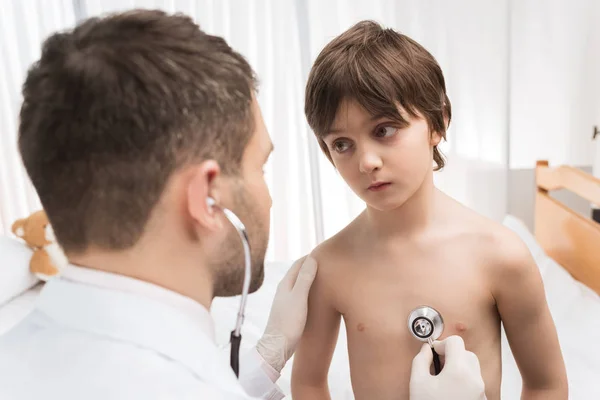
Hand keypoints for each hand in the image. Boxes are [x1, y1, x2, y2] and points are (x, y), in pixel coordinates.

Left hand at [256, 256, 317, 371]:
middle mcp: (284, 290)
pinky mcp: (290, 311)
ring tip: (326, 277)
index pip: (299, 263)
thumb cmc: (288, 322)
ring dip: (311, 278)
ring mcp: (287, 300)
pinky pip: (302, 294)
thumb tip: (312, 258)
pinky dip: (310, 290)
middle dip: (312, 266)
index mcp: (286, 284)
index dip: (311, 257)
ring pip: (300, 283)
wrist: (277, 347)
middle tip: (328, 263)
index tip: (325, 252)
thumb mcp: (299, 297)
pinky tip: (317, 296)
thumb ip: (305, 278)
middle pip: (299, 272)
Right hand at [410, 336, 486, 399]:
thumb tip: (426, 350)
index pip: (455, 342)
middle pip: (466, 353)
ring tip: (442, 380)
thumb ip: (420, 360)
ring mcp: (480, 392)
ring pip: (472, 367)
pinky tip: (449, 391)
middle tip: (437, 366)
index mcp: (459, 371)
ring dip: (458, 366)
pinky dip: (463, 380)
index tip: (432, 352)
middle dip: (451, 355)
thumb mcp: (417, 383)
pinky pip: (474, 382)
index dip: (441, 343)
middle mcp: (474, 380)